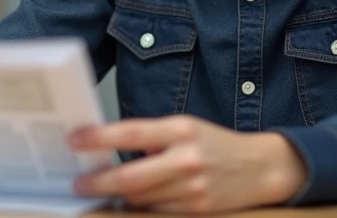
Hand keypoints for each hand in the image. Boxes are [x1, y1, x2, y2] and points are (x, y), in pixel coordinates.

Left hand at [69, 116, 306, 213]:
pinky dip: (142, 207)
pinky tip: (132, 201)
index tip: (75, 140)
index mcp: (180, 130)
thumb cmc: (215, 144)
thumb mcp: (185, 127)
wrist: (261, 168)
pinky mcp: (199, 211)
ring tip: (102, 190)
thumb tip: (110, 148)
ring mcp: (193, 188)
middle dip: (97, 181)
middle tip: (78, 183)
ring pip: (140, 199)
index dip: (98, 138)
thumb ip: (151, 137)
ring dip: (118, 196)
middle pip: (129, 176)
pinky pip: (157, 212)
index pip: (130, 132)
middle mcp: (186, 158)